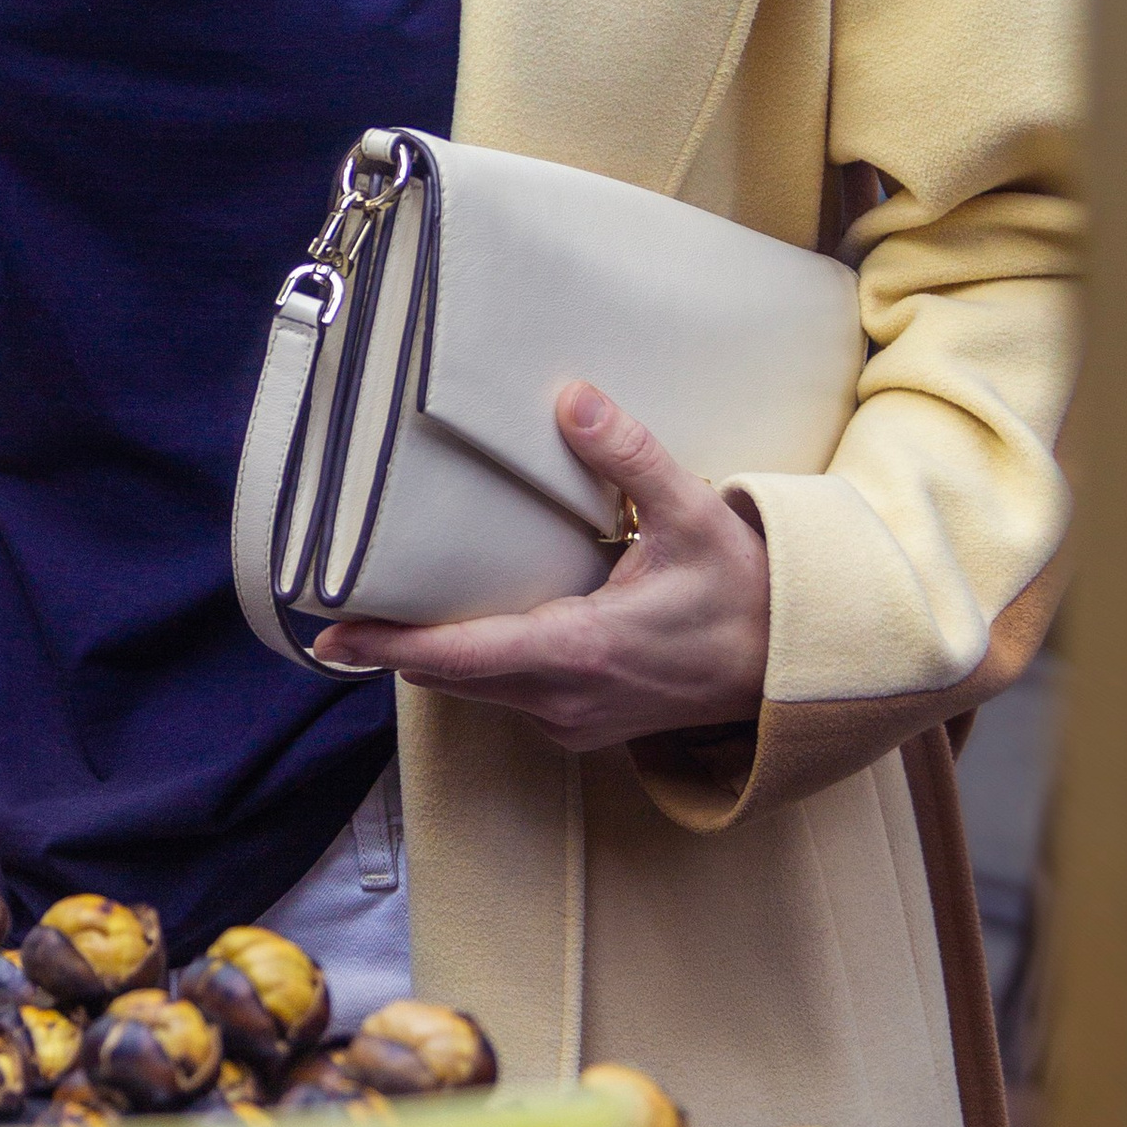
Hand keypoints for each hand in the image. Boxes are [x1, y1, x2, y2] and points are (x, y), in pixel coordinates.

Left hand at [311, 384, 770, 751]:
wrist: (795, 671)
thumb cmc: (746, 595)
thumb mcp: (693, 515)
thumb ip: (629, 455)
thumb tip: (571, 398)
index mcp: (579, 652)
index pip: (460, 656)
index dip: (390, 645)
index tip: (331, 636)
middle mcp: (563, 701)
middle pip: (450, 677)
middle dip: (394, 646)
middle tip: (337, 610)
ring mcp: (572, 724)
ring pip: (475, 692)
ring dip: (432, 658)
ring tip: (383, 613)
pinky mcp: (582, 728)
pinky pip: (506, 698)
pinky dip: (474, 667)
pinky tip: (461, 627)